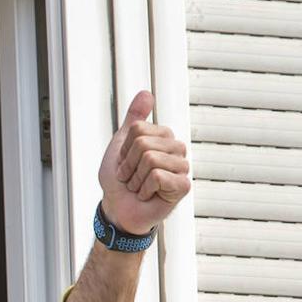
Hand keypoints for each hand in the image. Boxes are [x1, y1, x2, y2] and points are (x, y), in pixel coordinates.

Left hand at [98, 90, 190, 235]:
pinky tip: (147, 195)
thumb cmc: (120, 180)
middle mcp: (176, 149)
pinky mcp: (183, 186)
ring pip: (150, 159)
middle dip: (128, 164)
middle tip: (130, 177)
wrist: (118, 209)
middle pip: (143, 143)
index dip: (123, 149)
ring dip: (134, 178)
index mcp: (163, 137)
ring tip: (138, 186)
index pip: (137, 130)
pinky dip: (143, 188)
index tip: (125, 162)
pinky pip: (157, 176)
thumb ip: (134, 119)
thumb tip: (146, 93)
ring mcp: (182, 167)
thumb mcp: (121, 144)